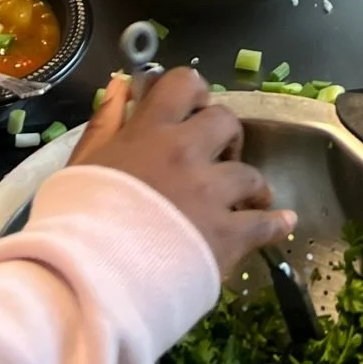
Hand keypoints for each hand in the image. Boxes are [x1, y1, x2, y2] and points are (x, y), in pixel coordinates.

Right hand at [72, 67, 294, 279]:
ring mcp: (211, 195)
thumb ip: (106, 120)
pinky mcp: (227, 237)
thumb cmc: (78, 220)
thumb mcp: (83, 161)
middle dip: (224, 136)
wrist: (91, 280)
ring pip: (250, 174)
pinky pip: (264, 224)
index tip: (191, 110)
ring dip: (249, 184)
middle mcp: (187, 153)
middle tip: (214, 158)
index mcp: (151, 131)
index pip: (184, 84)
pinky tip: (284, 222)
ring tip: (246, 198)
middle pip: (226, 122)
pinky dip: (276, 222)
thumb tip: (122, 85)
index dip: (193, 93)